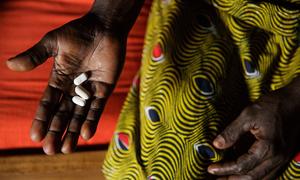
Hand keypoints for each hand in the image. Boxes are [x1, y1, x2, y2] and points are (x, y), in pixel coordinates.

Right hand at [6, 13, 126, 154]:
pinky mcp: (104, 89)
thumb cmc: (78, 33)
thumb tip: (10, 66)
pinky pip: (97, 107)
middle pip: (63, 114)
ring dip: (73, 132)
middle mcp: (73, 89)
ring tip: (66, 149)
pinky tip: (86, 134)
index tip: (34, 136)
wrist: (103, 28)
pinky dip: (92, 120)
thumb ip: (35, 56)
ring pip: (80, 116)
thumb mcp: (53, 43)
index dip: (41, 120)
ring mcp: (89, 90)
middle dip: (56, 131)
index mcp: (59, 80)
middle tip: (49, 150)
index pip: (48, 104)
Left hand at [207, 85, 299, 179]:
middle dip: (231, 179)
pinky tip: (244, 174)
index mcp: (268, 148)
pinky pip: (268, 173)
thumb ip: (232, 131)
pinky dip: (254, 176)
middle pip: (252, 177)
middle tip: (216, 178)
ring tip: (226, 179)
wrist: (296, 102)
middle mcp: (277, 158)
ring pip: (261, 178)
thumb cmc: (273, 106)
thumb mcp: (249, 114)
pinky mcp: (283, 156)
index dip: (225, 169)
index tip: (211, 169)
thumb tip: (216, 145)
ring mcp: (282, 159)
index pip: (242, 165)